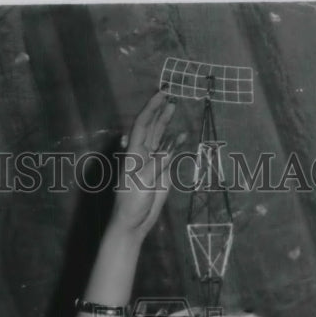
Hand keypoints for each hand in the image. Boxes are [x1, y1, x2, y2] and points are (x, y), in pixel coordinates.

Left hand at [110, 90, 182, 238]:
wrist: (133, 223)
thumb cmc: (131, 203)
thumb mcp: (143, 181)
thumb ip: (159, 162)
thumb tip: (174, 143)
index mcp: (133, 153)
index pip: (142, 124)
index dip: (151, 108)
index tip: (162, 95)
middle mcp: (142, 154)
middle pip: (151, 127)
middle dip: (159, 110)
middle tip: (170, 94)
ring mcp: (152, 162)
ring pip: (160, 137)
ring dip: (167, 122)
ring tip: (175, 107)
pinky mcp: (161, 172)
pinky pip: (170, 153)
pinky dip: (176, 143)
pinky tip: (183, 135)